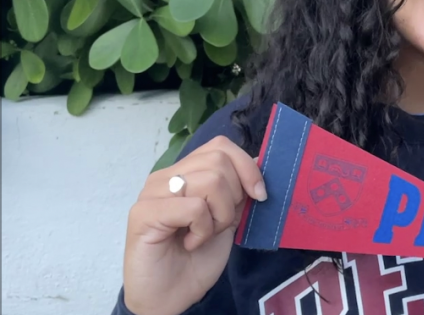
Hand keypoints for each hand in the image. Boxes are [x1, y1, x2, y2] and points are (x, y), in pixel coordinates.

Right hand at [122, 136, 266, 314]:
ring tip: (204, 234)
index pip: (221, 146)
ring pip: (210, 180)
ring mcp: (152, 192)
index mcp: (184, 172)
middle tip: (220, 223)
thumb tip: (258, 161)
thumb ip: (237, 190)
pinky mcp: (143, 213)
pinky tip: (190, 243)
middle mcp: (165, 176)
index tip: (259, 195)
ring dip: (219, 215)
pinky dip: (203, 229)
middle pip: (218, 160)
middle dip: (234, 195)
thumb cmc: (196, 259)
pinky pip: (194, 207)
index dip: (246, 167)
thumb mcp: (228, 218)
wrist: (170, 297)